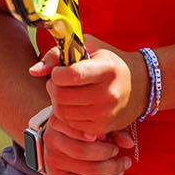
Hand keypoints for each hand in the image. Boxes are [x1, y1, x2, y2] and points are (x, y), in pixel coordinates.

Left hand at [29, 36, 148, 140]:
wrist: (142, 85)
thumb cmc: (110, 62)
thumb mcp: (90, 47)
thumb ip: (58, 54)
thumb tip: (33, 71)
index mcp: (106, 69)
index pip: (71, 75)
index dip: (57, 73)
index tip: (59, 71)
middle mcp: (108, 93)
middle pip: (62, 96)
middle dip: (52, 88)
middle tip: (57, 83)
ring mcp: (106, 113)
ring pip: (63, 112)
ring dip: (57, 102)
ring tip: (65, 93)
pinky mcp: (102, 128)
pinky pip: (71, 125)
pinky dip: (66, 115)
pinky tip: (73, 105)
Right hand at [38, 122, 134, 174]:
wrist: (62, 139)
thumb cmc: (84, 127)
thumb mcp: (96, 121)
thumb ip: (113, 128)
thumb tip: (129, 144)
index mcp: (58, 120)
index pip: (75, 127)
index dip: (93, 133)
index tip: (110, 139)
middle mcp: (51, 139)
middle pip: (82, 152)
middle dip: (110, 157)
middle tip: (125, 158)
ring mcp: (51, 159)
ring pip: (87, 170)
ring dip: (112, 171)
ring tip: (123, 166)